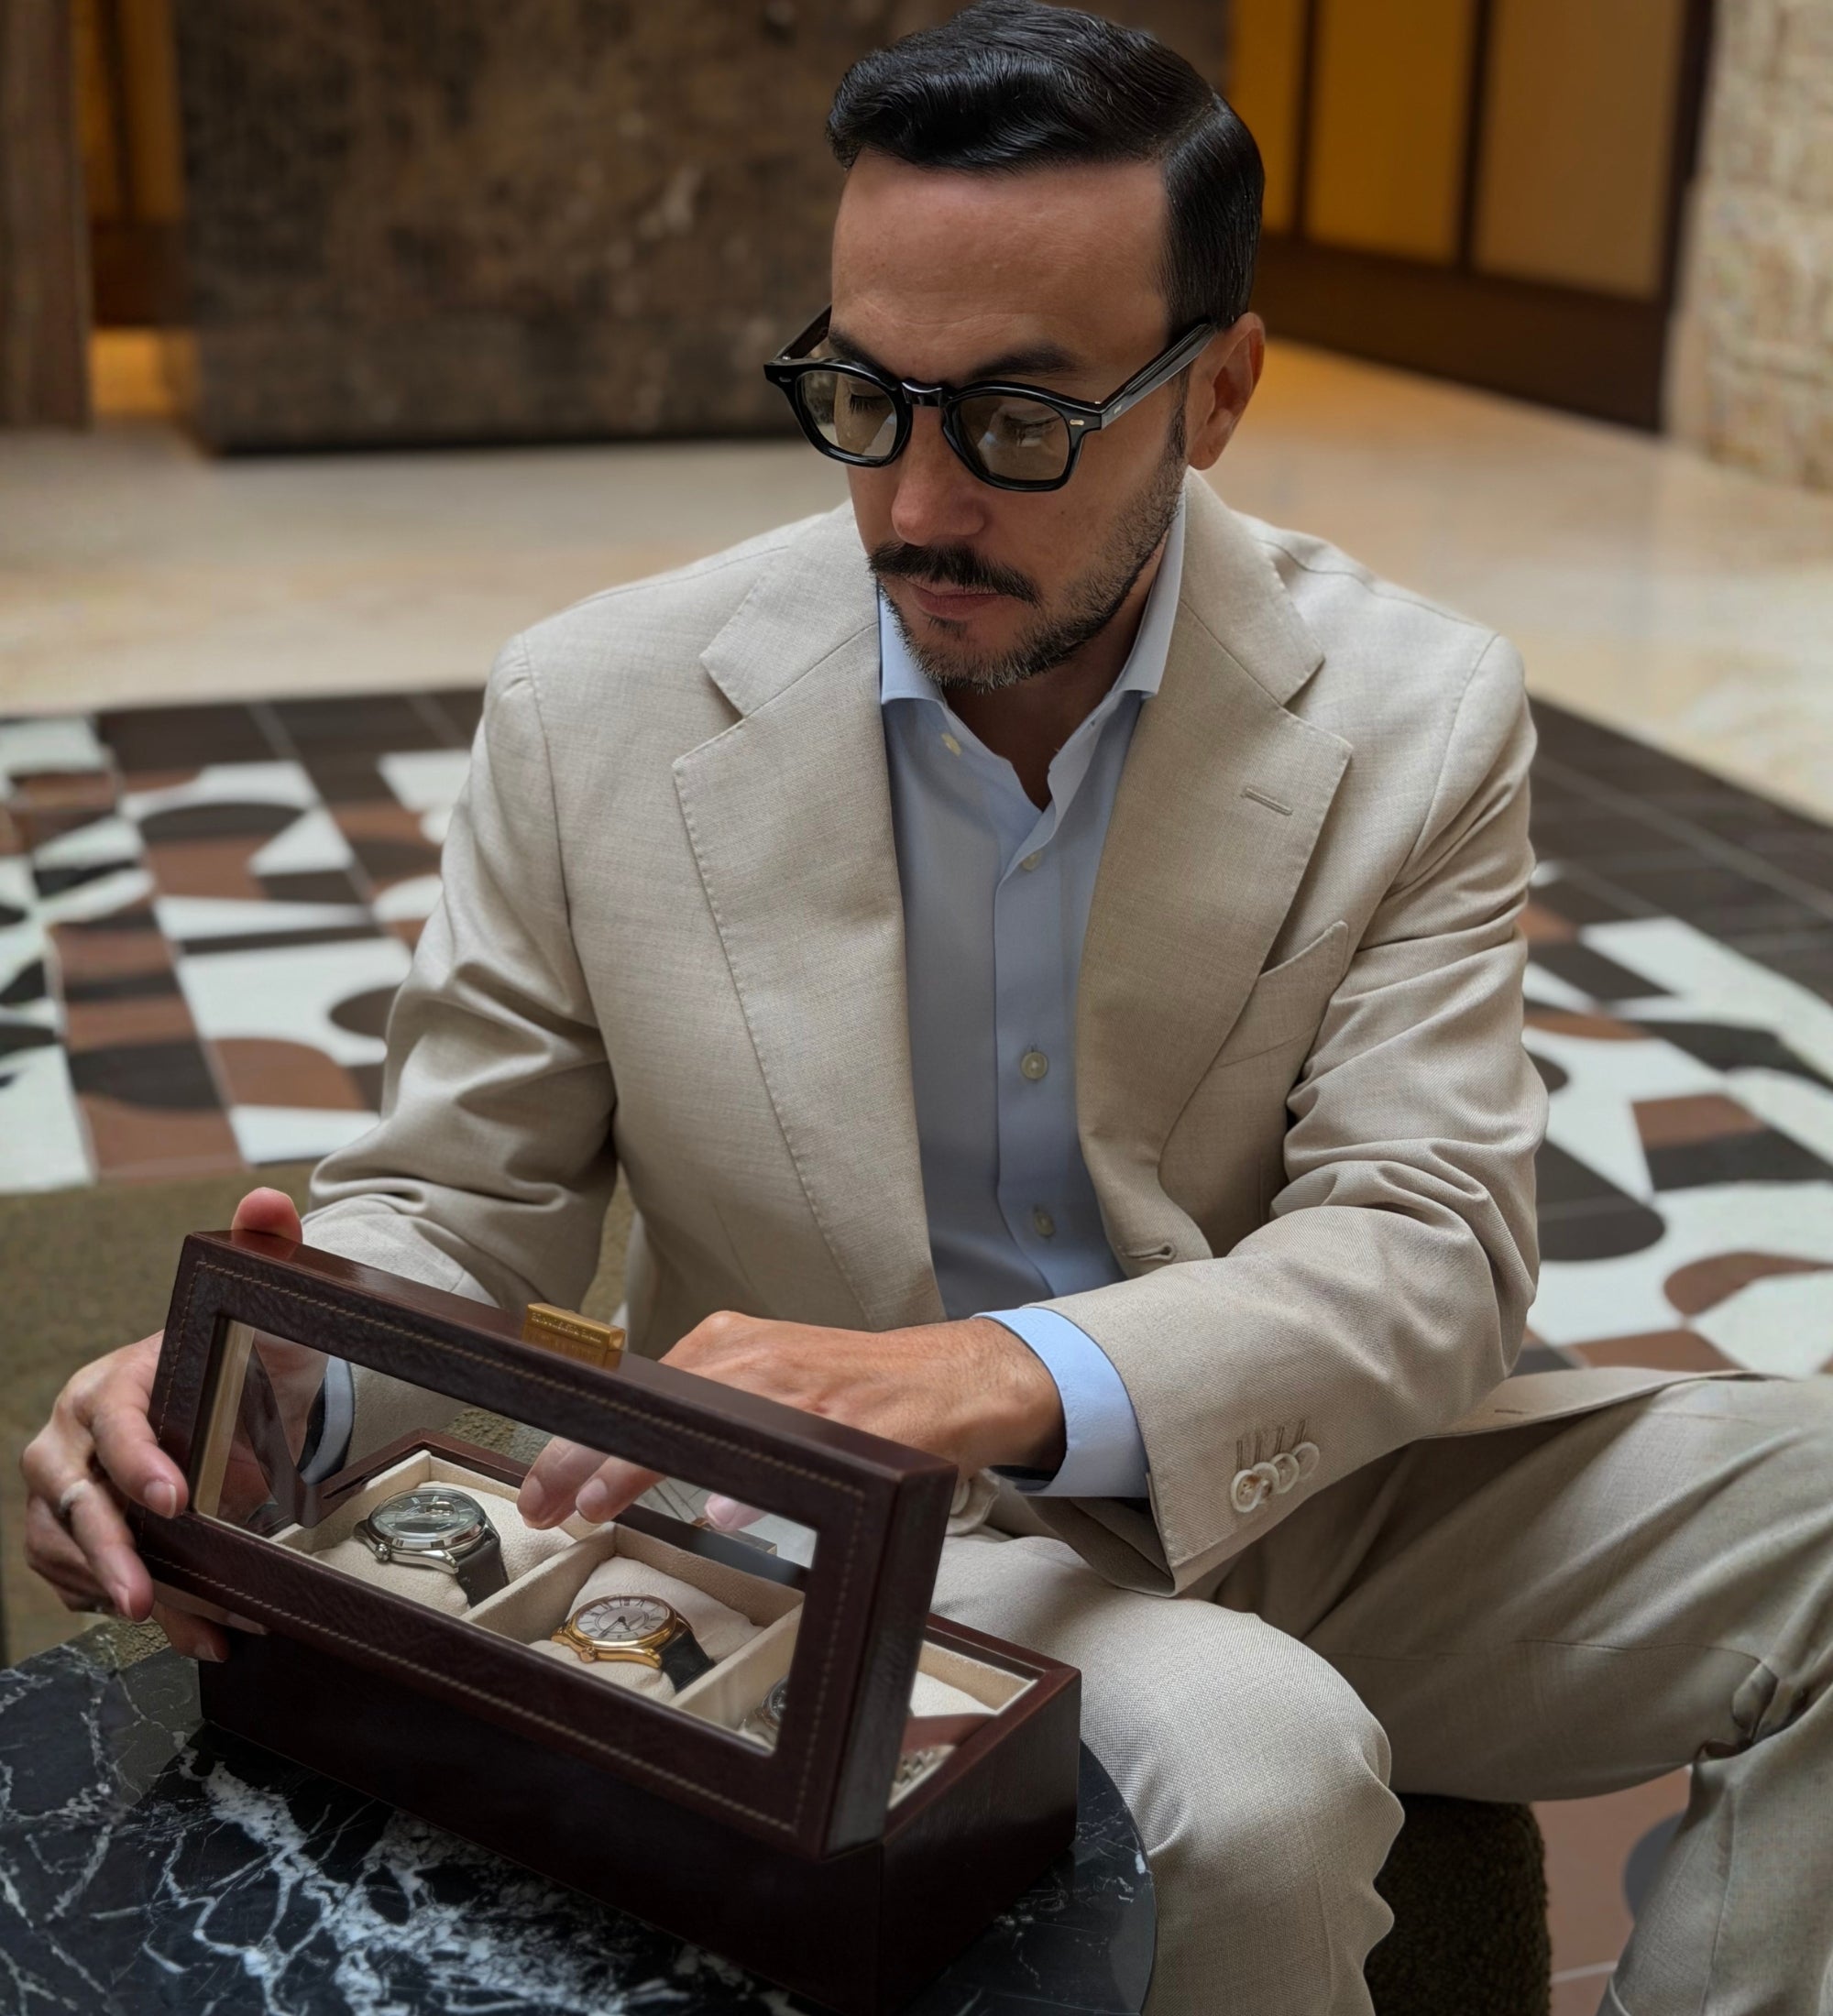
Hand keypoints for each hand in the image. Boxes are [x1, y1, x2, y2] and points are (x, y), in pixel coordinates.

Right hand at [20, 1187, 304, 1661]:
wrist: (219, 1399)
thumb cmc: (233, 1356)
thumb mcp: (257, 1304)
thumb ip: (266, 1247)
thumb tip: (270, 1204)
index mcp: (109, 1385)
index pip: (113, 1424)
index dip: (136, 1463)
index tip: (174, 1501)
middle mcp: (68, 1440)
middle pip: (73, 1501)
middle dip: (109, 1553)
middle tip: (149, 1598)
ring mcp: (63, 1493)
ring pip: (68, 1553)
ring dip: (125, 1594)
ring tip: (188, 1625)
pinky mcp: (73, 1537)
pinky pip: (88, 1585)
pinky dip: (141, 1612)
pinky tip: (194, 1633)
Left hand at [518, 1311, 1063, 1530]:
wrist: (952, 1378)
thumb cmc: (855, 1387)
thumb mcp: (769, 1374)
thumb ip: (705, 1402)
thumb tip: (620, 1453)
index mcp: (731, 1343)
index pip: (636, 1389)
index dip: (580, 1437)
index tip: (540, 1484)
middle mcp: (759, 1358)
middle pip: (658, 1405)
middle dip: (593, 1454)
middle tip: (550, 1500)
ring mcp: (806, 1390)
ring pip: (709, 1423)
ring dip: (651, 1465)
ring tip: (606, 1501)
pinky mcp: (852, 1423)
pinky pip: (794, 1453)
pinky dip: (757, 1484)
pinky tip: (725, 1512)